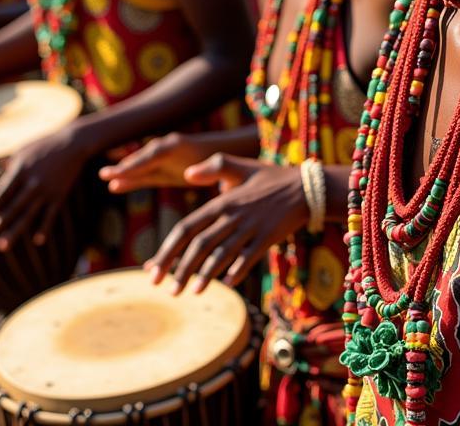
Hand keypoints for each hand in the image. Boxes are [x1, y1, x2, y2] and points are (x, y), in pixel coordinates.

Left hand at [0, 126, 87, 251]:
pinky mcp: (59, 196)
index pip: (3, 190)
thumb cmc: (45, 146)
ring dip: (15, 230)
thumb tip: (0, 168)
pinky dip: (44, 228)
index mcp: (21, 170)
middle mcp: (33, 182)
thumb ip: (12, 163)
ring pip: (29, 214)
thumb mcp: (24, 151)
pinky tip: (37, 241)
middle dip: (1, 219)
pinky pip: (50, 215)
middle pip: (14, 204)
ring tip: (2, 246)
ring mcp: (46, 191)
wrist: (73, 144)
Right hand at [99, 132, 222, 191]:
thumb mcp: (213, 168)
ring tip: (106, 177)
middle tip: (103, 174)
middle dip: (124, 166)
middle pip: (142, 157)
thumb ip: (202, 171)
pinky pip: (144, 170)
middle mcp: (167, 146)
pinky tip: (116, 185)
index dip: (134, 165)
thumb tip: (190, 175)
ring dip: (125, 170)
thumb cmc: (220, 163)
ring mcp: (164, 154)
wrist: (223, 155)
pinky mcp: (164, 164)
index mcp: (177, 145)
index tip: (118, 173)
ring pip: (141, 163)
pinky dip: (132, 176)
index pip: (150, 156)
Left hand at [146, 154, 307, 294]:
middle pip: (199, 245)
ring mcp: (251, 228)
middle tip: (167, 290)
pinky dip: (236, 272)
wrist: (307, 187)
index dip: (167, 250)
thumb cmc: (271, 178)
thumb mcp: (242, 167)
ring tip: (190, 293)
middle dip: (180, 269)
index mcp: (221, 202)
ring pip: (221, 255)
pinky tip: (226, 284)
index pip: (186, 228)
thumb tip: (186, 174)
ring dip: (204, 276)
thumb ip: (214, 168)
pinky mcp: (268, 238)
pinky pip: (248, 259)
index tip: (152, 269)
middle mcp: (232, 216)